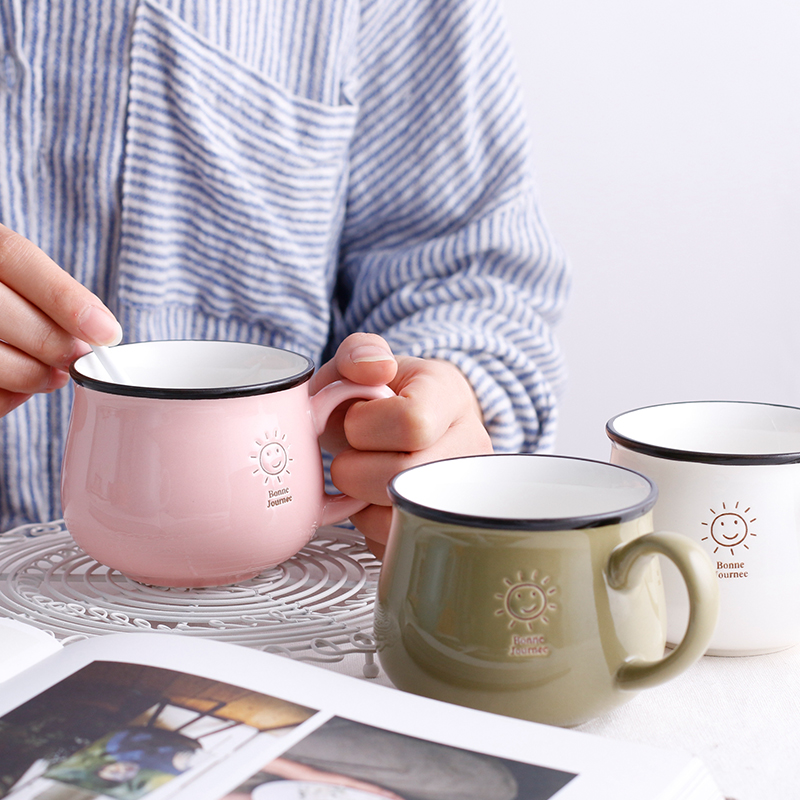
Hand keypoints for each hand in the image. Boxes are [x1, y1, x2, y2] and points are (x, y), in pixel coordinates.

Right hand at [0, 224, 121, 415]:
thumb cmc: (2, 292)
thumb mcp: (15, 273)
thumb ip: (49, 294)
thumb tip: (101, 332)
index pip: (16, 257)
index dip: (64, 297)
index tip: (106, 332)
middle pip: (2, 310)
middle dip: (50, 343)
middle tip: (74, 358)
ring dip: (29, 374)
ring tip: (51, 376)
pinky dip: (5, 395)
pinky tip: (16, 389)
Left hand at [311, 333, 492, 556]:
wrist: (406, 427)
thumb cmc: (381, 398)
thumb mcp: (365, 363)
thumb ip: (360, 352)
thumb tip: (374, 368)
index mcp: (449, 396)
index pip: (412, 422)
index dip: (365, 426)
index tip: (357, 420)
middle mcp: (471, 446)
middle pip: (403, 477)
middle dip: (354, 468)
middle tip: (350, 455)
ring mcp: (467, 493)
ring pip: (401, 518)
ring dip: (359, 504)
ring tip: (363, 479)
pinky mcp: (450, 530)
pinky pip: (400, 544)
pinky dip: (371, 529)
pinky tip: (375, 503)